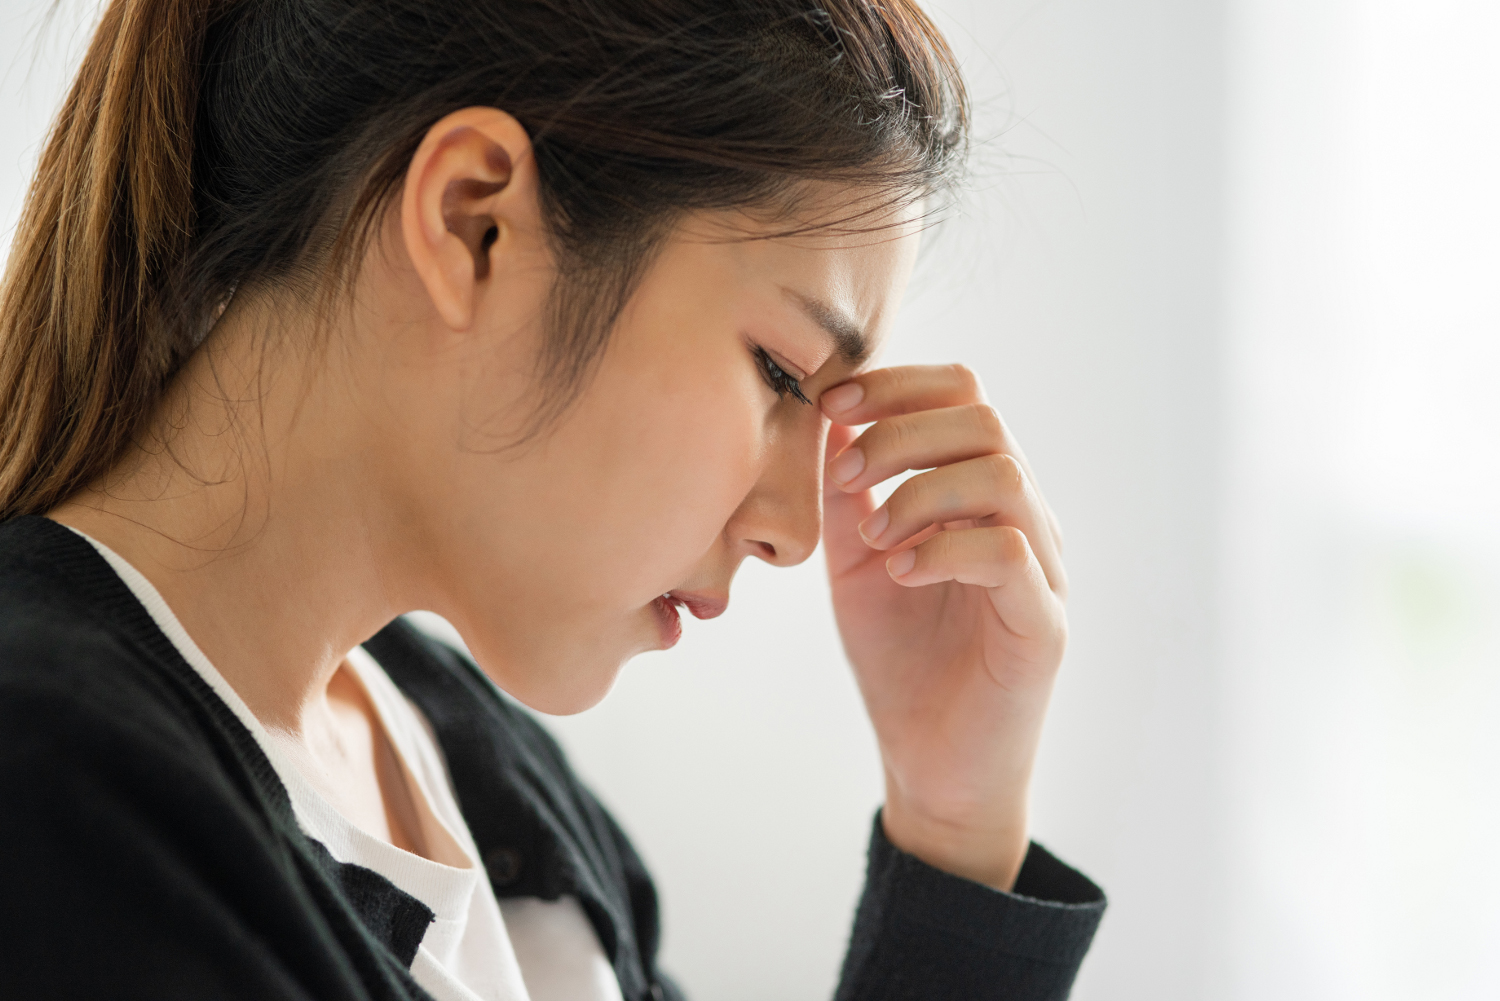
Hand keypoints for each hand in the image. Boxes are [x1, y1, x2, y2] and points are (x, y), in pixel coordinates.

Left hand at [821, 364, 1067, 890]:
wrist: (930, 762)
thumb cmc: (901, 659)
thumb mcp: (855, 561)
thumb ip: (847, 491)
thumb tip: (829, 413)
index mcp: (981, 492)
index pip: (962, 394)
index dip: (896, 385)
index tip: (829, 404)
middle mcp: (1024, 518)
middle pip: (984, 420)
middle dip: (899, 433)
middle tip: (844, 479)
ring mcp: (1043, 569)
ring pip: (1003, 477)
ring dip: (920, 491)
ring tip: (873, 535)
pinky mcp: (1043, 625)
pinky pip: (1010, 555)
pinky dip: (945, 549)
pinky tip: (901, 572)